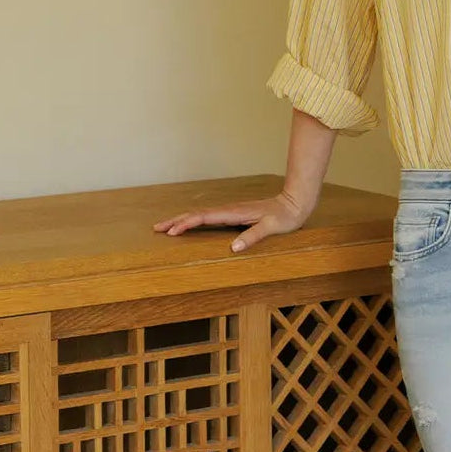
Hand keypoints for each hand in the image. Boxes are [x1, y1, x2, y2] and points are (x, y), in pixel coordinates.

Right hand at [152, 189, 311, 253]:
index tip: (172, 231)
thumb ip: (253, 236)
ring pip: (200, 214)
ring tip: (165, 227)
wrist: (294, 204)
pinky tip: (189, 225)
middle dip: (176, 220)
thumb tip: (233, 247)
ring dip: (182, 220)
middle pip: (196, 214)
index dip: (186, 224)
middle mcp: (228, 210)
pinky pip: (208, 217)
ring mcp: (230, 211)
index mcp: (233, 213)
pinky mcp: (233, 215)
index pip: (204, 217)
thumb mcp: (272, 227)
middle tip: (157, 228)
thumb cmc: (284, 217)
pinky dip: (194, 220)